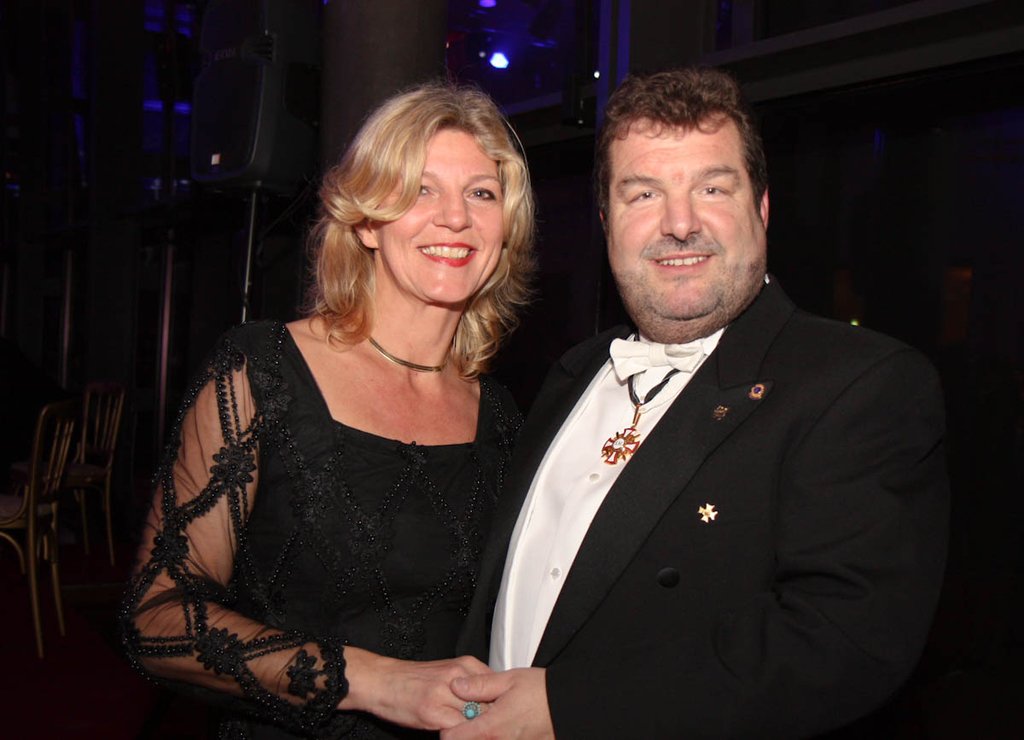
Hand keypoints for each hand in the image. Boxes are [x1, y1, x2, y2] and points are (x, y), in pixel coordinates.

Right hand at [340, 648, 492, 729]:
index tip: (503, 718)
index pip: (497, 688)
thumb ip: (470, 684)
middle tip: (494, 730)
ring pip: (476, 718)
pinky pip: (458, 730)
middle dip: (493, 720)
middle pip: (490, 704)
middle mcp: (458, 676)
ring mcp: (445, 693)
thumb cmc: (412, 680)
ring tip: (480, 733)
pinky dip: (462, 735)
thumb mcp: (447, 674)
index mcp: (465, 665)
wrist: (382, 680)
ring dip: (479, 729)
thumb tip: (493, 701)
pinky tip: (459, 735)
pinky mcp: (432, 711)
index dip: (501, 708)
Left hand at [442, 667, 553, 738]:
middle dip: (465, 733)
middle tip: (474, 718)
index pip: (452, 738)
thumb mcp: (509, 680)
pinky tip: (506, 726)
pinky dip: (498, 737)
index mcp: (490, 727)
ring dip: (483, 735)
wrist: (570, 706)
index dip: (448, 728)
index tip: (453, 718)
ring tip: (493, 720)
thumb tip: (457, 686)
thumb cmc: (543, 693)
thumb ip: (479, 685)